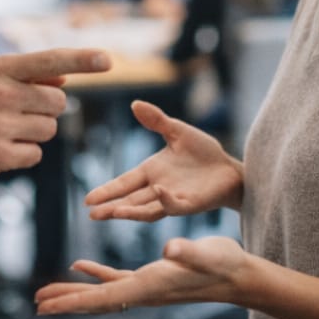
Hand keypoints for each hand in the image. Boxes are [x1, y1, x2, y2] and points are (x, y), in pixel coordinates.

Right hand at [0, 47, 111, 184]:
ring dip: (33, 134)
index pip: (49, 59)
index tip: (108, 59)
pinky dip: (22, 155)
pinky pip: (35, 155)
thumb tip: (63, 79)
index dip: (81, 59)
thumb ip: (22, 77)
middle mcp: (0, 93)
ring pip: (49, 130)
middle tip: (16, 114)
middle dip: (46, 110)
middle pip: (58, 102)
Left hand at [34, 236, 247, 314]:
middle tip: (35, 304)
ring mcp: (145, 287)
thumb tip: (170, 249)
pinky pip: (115, 279)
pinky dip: (95, 274)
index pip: (103, 297)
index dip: (72, 301)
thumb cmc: (224, 263)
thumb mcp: (206, 253)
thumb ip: (189, 251)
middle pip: (95, 300)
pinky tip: (79, 266)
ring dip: (74, 292)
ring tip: (46, 293)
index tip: (46, 307)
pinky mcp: (151, 278)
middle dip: (65, 301)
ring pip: (101, 291)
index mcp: (148, 286)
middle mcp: (142, 291)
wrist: (239, 276)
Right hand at [85, 100, 242, 221]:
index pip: (124, 183)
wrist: (230, 168)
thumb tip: (134, 104)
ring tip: (112, 213)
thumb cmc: (204, 152)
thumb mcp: (177, 131)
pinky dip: (166, 201)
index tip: (88, 199)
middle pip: (129, 201)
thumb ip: (157, 120)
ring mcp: (173, 199)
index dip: (107, 191)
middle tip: (92, 215)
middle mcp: (157, 189)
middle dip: (110, 208)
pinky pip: (175, 205)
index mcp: (151, 172)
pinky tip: (158, 192)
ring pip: (146, 210)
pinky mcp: (190, 204)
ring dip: (130, 212)